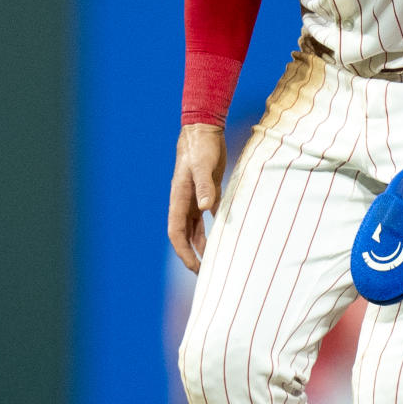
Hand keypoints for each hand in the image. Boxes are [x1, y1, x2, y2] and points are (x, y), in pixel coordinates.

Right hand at [168, 123, 226, 272]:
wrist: (204, 129)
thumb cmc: (202, 146)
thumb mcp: (203, 166)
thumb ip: (205, 186)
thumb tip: (205, 208)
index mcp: (179, 198)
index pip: (176, 233)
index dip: (184, 252)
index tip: (195, 267)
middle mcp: (184, 202)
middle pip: (185, 236)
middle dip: (192, 255)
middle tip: (206, 274)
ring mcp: (195, 198)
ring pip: (196, 229)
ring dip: (203, 246)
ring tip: (215, 262)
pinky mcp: (206, 192)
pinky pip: (207, 218)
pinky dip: (213, 230)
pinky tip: (225, 239)